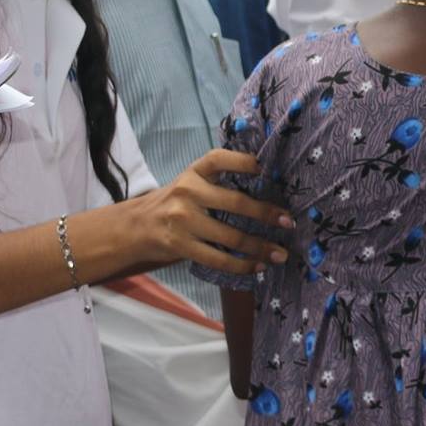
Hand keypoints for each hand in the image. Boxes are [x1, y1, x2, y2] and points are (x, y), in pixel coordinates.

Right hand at [115, 149, 292, 275]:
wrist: (137, 226)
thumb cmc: (178, 201)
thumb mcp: (194, 181)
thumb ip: (221, 182)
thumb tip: (270, 190)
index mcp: (196, 171)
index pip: (221, 159)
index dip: (246, 162)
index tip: (269, 170)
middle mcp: (188, 191)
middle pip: (236, 203)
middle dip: (266, 214)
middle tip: (289, 223)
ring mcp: (183, 219)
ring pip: (230, 236)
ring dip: (260, 247)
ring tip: (280, 254)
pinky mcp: (180, 245)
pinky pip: (217, 258)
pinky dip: (240, 265)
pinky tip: (257, 267)